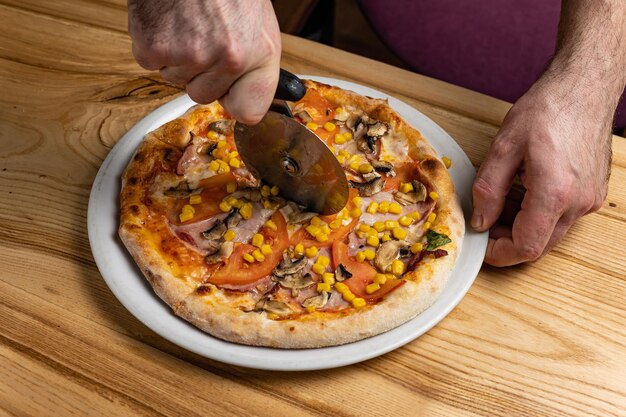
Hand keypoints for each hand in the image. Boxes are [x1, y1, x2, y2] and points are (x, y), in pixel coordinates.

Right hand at [127, 0, 280, 123]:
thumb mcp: (259, 25)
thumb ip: (256, 68)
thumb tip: (245, 103)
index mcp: (255, 54)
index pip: (249, 112)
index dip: (237, 100)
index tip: (232, 92)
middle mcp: (225, 59)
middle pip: (204, 96)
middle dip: (202, 73)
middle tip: (205, 37)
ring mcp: (188, 56)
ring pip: (176, 80)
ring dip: (178, 58)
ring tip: (187, 23)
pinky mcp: (154, 50)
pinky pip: (152, 65)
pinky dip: (155, 46)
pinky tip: (167, 22)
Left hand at [471, 74, 612, 265]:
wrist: (584, 88)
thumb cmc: (548, 109)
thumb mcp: (503, 147)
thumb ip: (488, 190)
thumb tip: (481, 221)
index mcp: (555, 193)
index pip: (526, 246)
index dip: (499, 253)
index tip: (481, 247)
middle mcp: (579, 203)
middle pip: (539, 245)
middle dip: (508, 240)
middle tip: (485, 223)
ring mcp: (590, 199)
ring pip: (551, 233)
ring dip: (522, 227)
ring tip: (500, 201)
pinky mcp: (593, 193)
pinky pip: (562, 217)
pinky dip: (538, 215)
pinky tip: (521, 192)